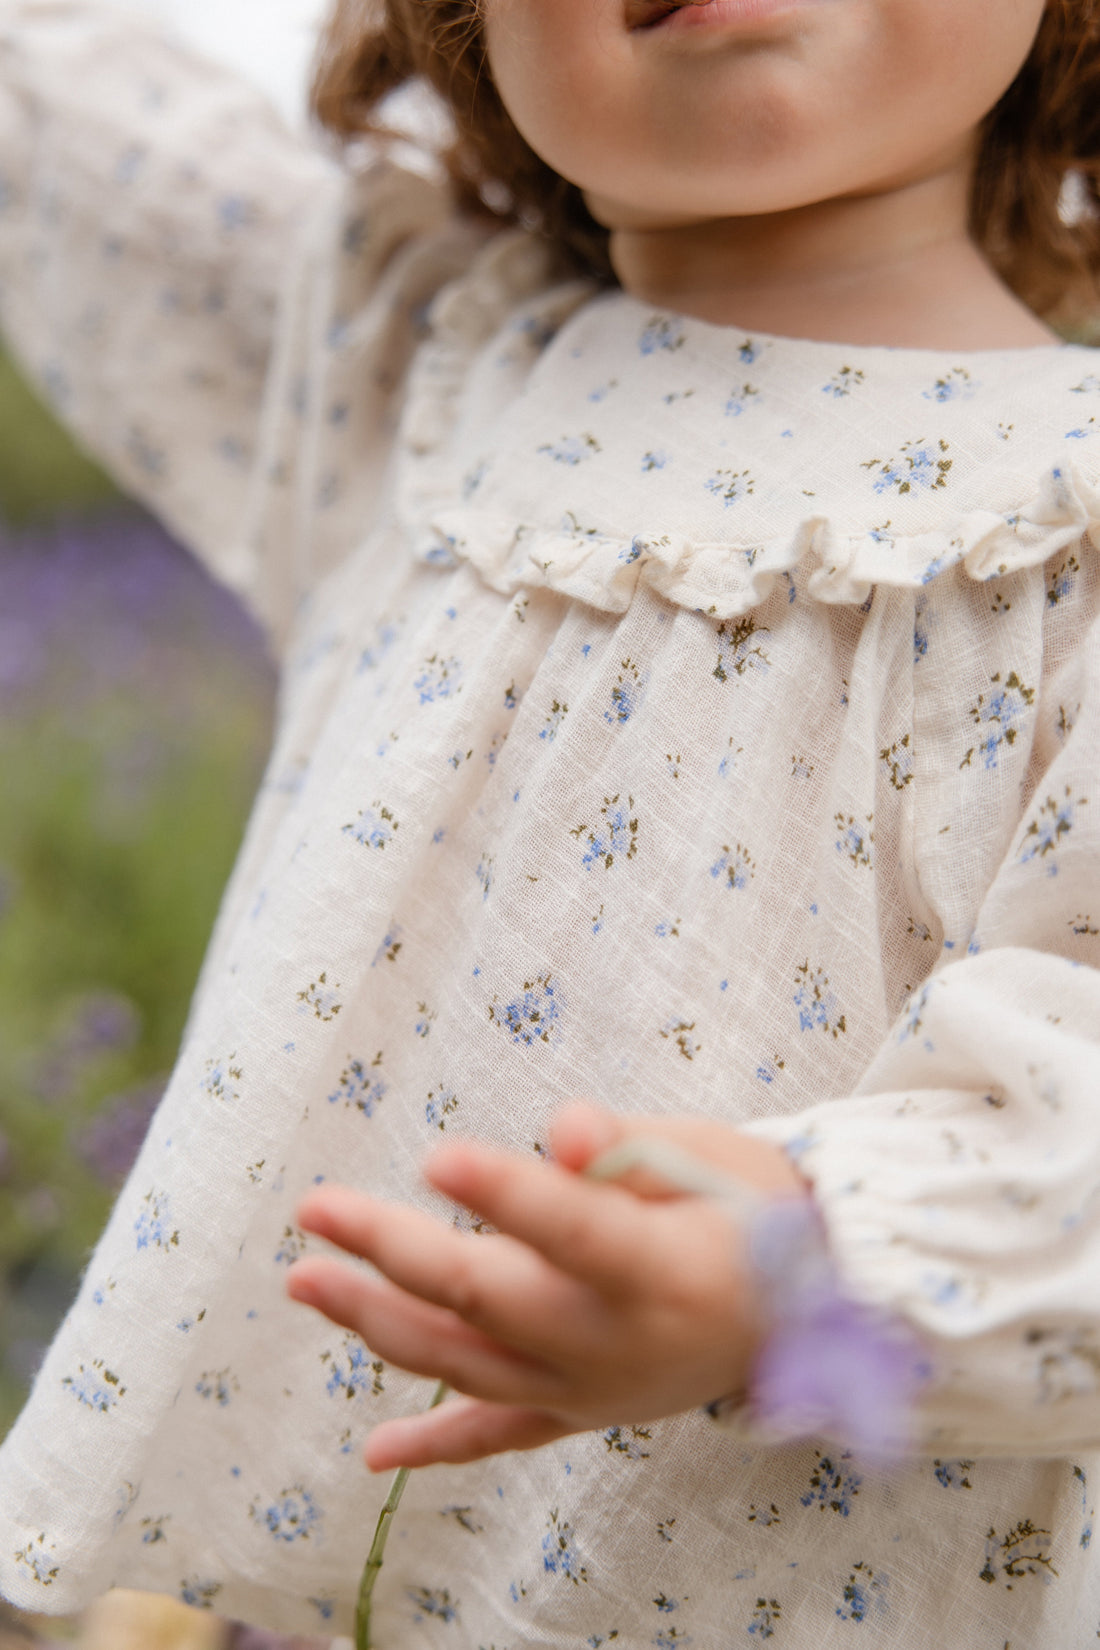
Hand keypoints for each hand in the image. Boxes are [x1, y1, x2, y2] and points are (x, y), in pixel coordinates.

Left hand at [286, 1102, 806, 1468]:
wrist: (814, 1308)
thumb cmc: (757, 1210)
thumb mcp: (711, 1159)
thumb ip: (631, 1149)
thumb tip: (564, 1129)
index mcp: (665, 1273)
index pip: (574, 1232)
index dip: (508, 1193)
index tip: (436, 1155)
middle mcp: (620, 1346)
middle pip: (491, 1300)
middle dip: (394, 1252)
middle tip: (317, 1208)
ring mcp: (594, 1391)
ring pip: (470, 1367)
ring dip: (380, 1324)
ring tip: (307, 1281)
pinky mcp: (583, 1411)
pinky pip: (502, 1434)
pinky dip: (437, 1445)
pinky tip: (375, 1455)